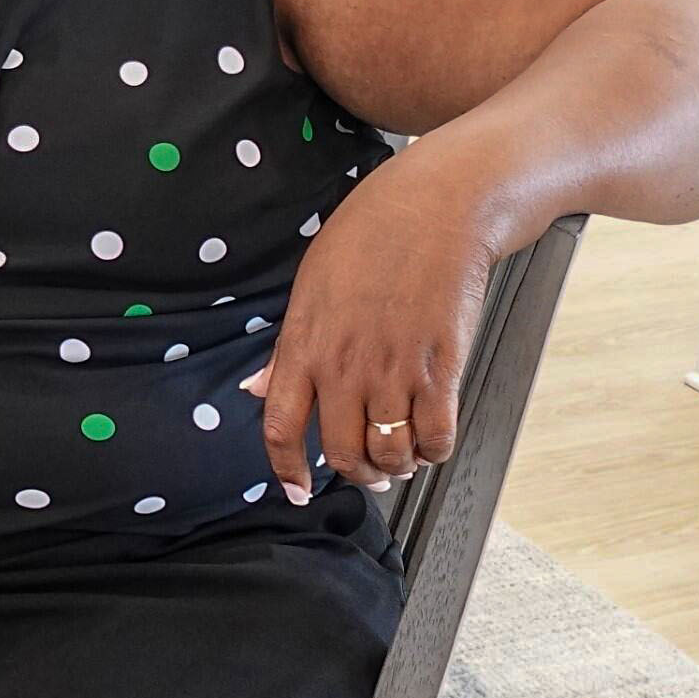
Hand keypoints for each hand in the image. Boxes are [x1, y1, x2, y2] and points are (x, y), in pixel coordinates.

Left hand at [248, 145, 501, 498]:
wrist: (438, 207)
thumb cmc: (372, 234)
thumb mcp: (310, 283)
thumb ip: (286, 347)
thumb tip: (257, 389)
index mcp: (305, 343)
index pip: (280, 426)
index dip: (286, 469)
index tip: (297, 490)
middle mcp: (345, 365)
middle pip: (341, 453)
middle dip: (355, 474)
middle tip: (368, 471)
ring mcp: (394, 370)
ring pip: (389, 454)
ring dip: (395, 466)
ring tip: (401, 457)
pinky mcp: (441, 370)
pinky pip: (436, 438)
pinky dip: (433, 451)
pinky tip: (431, 440)